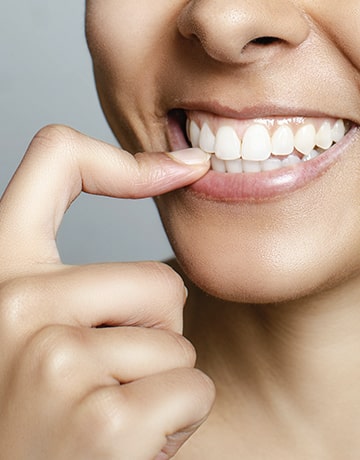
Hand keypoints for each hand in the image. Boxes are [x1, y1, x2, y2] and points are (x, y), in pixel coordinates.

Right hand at [0, 125, 213, 458]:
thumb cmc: (43, 413)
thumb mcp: (39, 332)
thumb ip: (80, 284)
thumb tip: (173, 188)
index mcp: (3, 277)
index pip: (56, 163)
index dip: (126, 159)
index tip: (186, 167)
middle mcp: (14, 306)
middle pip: (160, 281)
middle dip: (156, 334)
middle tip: (107, 380)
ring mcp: (55, 363)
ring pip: (178, 341)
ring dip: (159, 383)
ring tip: (108, 415)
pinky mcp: (105, 421)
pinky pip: (193, 389)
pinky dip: (177, 420)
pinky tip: (129, 444)